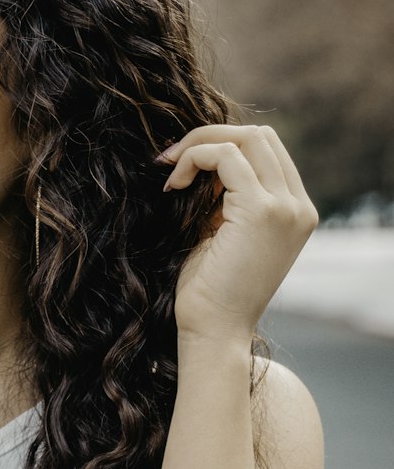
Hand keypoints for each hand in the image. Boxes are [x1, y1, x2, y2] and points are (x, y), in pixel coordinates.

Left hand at [158, 124, 318, 344]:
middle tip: (169, 160)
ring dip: (199, 145)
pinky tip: (174, 184)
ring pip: (246, 139)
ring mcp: (286, 207)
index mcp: (295, 211)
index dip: (221, 147)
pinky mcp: (263, 211)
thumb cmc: (208, 291)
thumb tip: (199, 158)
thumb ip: (223, 197)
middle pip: (260, 137)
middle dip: (210, 138)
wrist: (214, 331)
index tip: (181, 166)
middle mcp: (299, 206)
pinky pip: (227, 156)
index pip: (266, 151)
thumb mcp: (221, 233)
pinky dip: (195, 158)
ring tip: (170, 172)